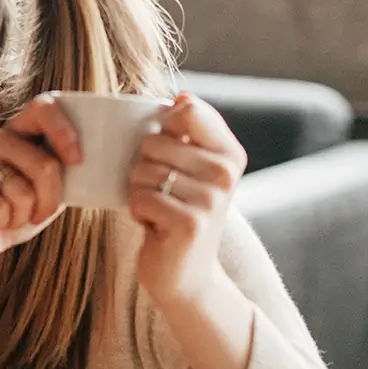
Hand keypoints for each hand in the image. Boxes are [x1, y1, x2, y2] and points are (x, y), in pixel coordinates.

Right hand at [0, 94, 81, 271]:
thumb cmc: (14, 214)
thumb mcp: (48, 192)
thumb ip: (64, 173)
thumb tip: (95, 162)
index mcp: (17, 133)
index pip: (42, 108)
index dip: (64, 130)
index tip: (77, 160)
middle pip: (42, 163)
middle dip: (50, 197)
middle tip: (40, 213)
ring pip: (21, 190)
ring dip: (24, 214)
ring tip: (11, 216)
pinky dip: (5, 224)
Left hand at [127, 93, 247, 306]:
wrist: (186, 274)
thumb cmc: (179, 211)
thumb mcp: (190, 169)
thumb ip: (187, 133)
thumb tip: (182, 95)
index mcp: (230, 153)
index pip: (188, 110)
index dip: (162, 126)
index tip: (167, 153)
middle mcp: (227, 173)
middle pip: (154, 141)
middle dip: (144, 167)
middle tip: (163, 192)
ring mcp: (211, 199)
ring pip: (142, 171)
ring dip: (139, 192)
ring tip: (160, 209)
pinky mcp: (190, 223)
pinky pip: (139, 198)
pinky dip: (137, 212)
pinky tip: (155, 226)